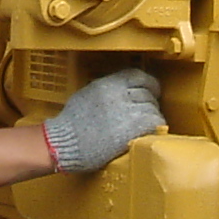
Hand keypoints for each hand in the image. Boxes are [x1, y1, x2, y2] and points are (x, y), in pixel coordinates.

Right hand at [41, 68, 163, 173]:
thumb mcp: (87, 95)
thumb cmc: (71, 123)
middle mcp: (120, 94)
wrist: (64, 143)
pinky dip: (153, 127)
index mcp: (108, 84)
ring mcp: (127, 112)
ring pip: (153, 109)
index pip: (138, 75)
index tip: (151, 90)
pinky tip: (147, 133)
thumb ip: (107, 90)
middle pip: (148, 93)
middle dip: (150, 103)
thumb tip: (122, 91)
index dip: (148, 83)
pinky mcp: (132, 130)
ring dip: (152, 117)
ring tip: (145, 125)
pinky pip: (154, 123)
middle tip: (146, 112)